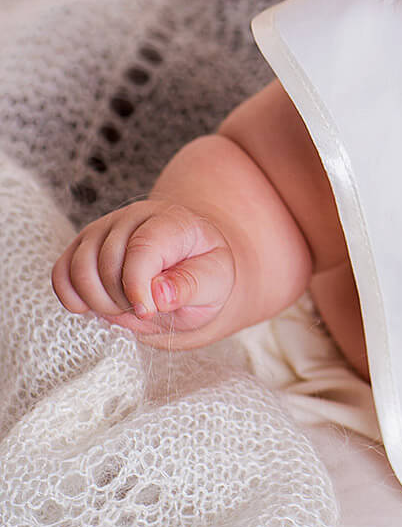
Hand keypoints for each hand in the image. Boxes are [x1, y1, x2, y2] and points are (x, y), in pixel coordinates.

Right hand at [52, 200, 234, 336]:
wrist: (190, 265)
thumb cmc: (204, 272)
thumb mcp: (216, 280)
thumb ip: (190, 286)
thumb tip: (158, 296)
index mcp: (173, 220)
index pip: (142, 249)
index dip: (138, 287)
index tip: (148, 310)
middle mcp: (135, 216)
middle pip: (107, 262)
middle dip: (122, 299)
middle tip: (145, 309)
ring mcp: (105, 228)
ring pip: (79, 267)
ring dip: (97, 301)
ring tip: (125, 308)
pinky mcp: (84, 244)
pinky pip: (61, 272)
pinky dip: (72, 296)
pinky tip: (94, 306)